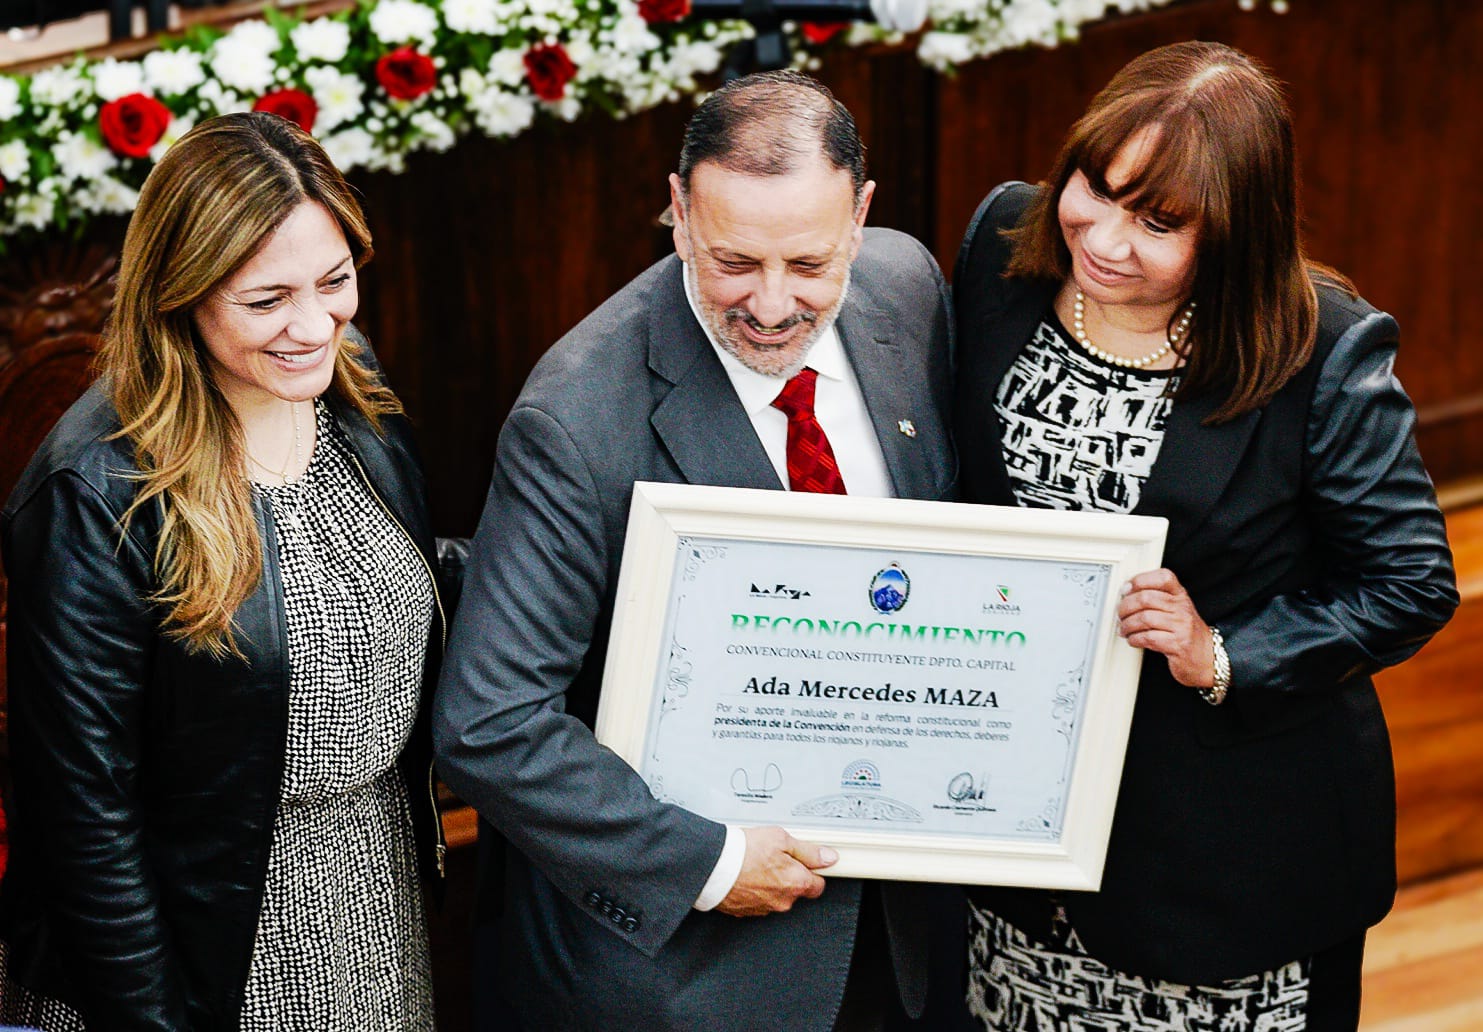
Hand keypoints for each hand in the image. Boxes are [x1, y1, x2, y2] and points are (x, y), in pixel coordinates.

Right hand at [714, 826, 836, 917]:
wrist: (712, 866)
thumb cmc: (744, 851)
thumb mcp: (781, 839)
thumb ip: (808, 851)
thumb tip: (828, 858)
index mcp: (796, 883)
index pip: (818, 885)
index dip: (812, 871)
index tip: (805, 862)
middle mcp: (783, 901)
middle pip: (796, 891)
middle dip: (789, 876)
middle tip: (775, 858)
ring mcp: (764, 908)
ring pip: (776, 897)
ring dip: (770, 884)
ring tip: (756, 864)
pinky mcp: (745, 912)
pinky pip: (757, 901)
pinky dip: (754, 890)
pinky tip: (745, 875)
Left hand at [1116, 568, 1213, 688]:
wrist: (1207, 657)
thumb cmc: (1185, 632)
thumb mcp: (1176, 610)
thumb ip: (1156, 599)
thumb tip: (1126, 594)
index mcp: (1181, 595)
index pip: (1163, 577)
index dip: (1140, 580)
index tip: (1125, 590)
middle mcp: (1182, 608)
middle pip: (1146, 598)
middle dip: (1126, 607)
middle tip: (1120, 615)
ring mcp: (1182, 626)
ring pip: (1144, 618)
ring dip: (1128, 625)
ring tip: (1124, 629)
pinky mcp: (1178, 645)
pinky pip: (1148, 638)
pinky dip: (1135, 639)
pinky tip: (1133, 640)